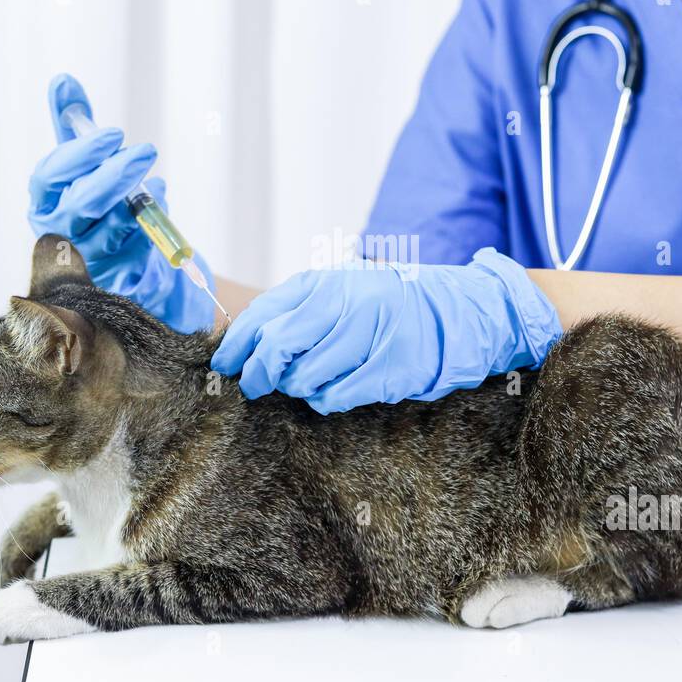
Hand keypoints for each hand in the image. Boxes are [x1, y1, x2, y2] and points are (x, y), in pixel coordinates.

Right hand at [27, 73, 216, 332]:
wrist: (131, 262)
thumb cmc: (101, 206)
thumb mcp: (85, 165)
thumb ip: (73, 125)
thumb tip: (63, 80)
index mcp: (45, 203)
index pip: (49, 177)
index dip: (80, 153)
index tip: (113, 133)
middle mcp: (61, 233)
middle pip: (82, 204)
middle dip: (115, 174)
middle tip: (145, 150)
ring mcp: (90, 259)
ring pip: (111, 228)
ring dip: (137, 198)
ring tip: (153, 176)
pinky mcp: (120, 277)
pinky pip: (140, 248)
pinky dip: (153, 220)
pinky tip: (160, 198)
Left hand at [210, 248, 562, 413]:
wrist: (455, 313)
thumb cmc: (387, 306)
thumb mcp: (341, 292)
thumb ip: (299, 310)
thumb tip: (247, 343)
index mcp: (328, 281)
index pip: (266, 313)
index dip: (238, 344)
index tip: (225, 366)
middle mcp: (348, 302)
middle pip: (279, 348)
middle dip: (259, 374)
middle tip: (255, 387)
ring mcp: (372, 334)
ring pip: (306, 377)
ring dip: (297, 388)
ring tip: (305, 384)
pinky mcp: (392, 367)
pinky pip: (337, 396)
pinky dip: (325, 400)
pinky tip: (330, 393)